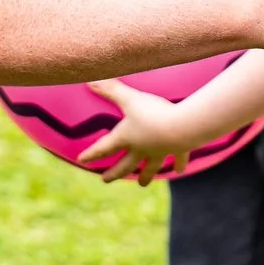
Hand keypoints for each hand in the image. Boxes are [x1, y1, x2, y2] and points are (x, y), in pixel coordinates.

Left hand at [80, 79, 199, 183]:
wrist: (182, 126)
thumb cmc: (152, 112)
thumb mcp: (129, 98)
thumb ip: (110, 89)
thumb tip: (88, 80)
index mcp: (126, 137)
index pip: (104, 147)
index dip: (92, 153)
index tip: (81, 160)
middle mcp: (141, 148)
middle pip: (125, 164)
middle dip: (114, 172)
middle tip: (105, 180)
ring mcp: (160, 151)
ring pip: (150, 166)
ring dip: (145, 175)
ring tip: (142, 184)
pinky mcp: (178, 149)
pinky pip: (177, 158)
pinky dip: (178, 164)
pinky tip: (179, 171)